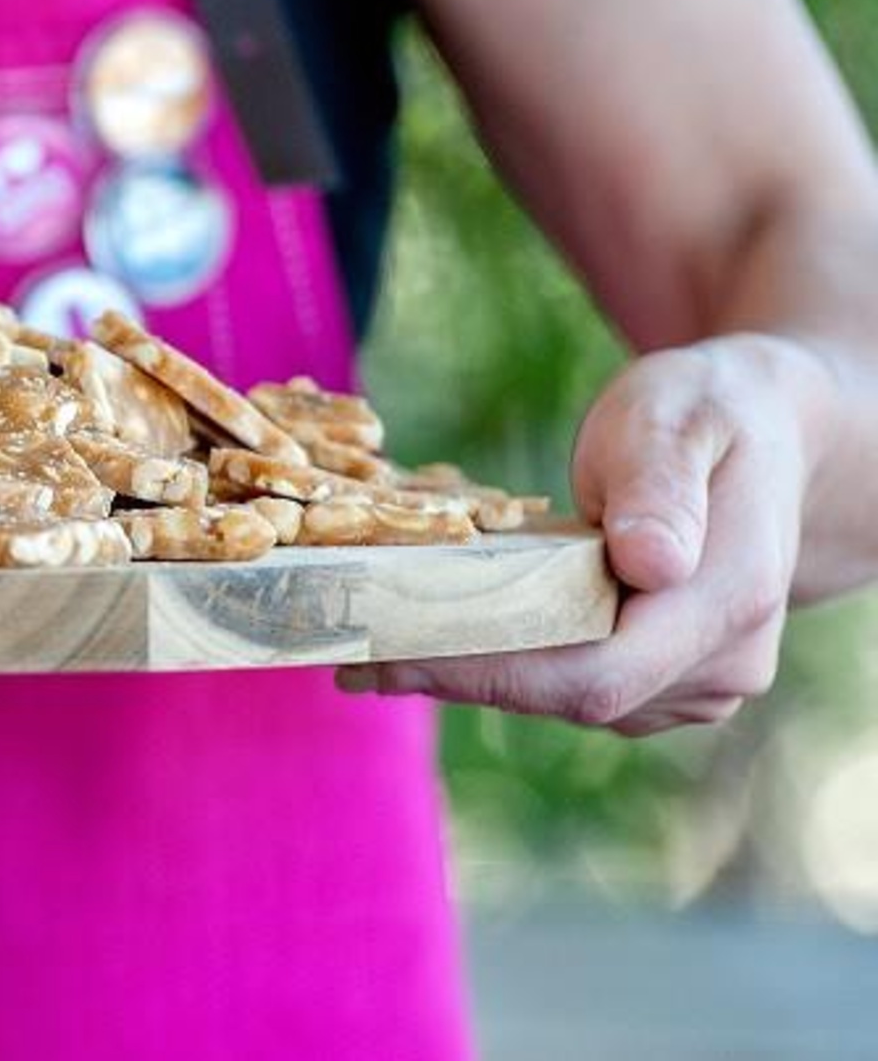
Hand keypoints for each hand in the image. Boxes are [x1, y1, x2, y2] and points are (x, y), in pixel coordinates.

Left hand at [340, 334, 823, 735]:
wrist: (766, 436)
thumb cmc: (707, 413)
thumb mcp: (678, 417)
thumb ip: (662, 485)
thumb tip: (650, 563)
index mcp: (725, 600)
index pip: (593, 671)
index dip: (487, 671)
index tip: (387, 654)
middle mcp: (721, 663)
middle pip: (570, 697)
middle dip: (453, 676)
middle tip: (346, 655)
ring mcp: (696, 684)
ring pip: (564, 699)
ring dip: (467, 676)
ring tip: (365, 647)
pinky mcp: (663, 684)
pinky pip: (571, 686)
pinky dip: (499, 664)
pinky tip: (428, 638)